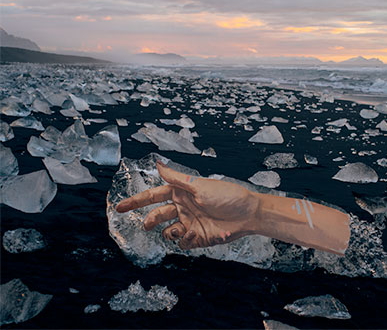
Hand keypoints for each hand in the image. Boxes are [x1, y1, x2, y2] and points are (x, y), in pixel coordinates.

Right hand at [116, 162, 259, 248]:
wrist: (247, 214)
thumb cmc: (226, 195)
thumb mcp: (199, 185)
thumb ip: (176, 178)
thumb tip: (157, 163)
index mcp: (180, 192)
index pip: (153, 196)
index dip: (136, 201)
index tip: (119, 207)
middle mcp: (182, 207)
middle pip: (157, 215)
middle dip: (151, 220)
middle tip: (147, 224)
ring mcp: (189, 223)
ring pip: (168, 231)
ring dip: (170, 231)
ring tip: (182, 228)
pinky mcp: (197, 238)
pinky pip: (182, 243)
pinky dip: (185, 240)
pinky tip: (196, 233)